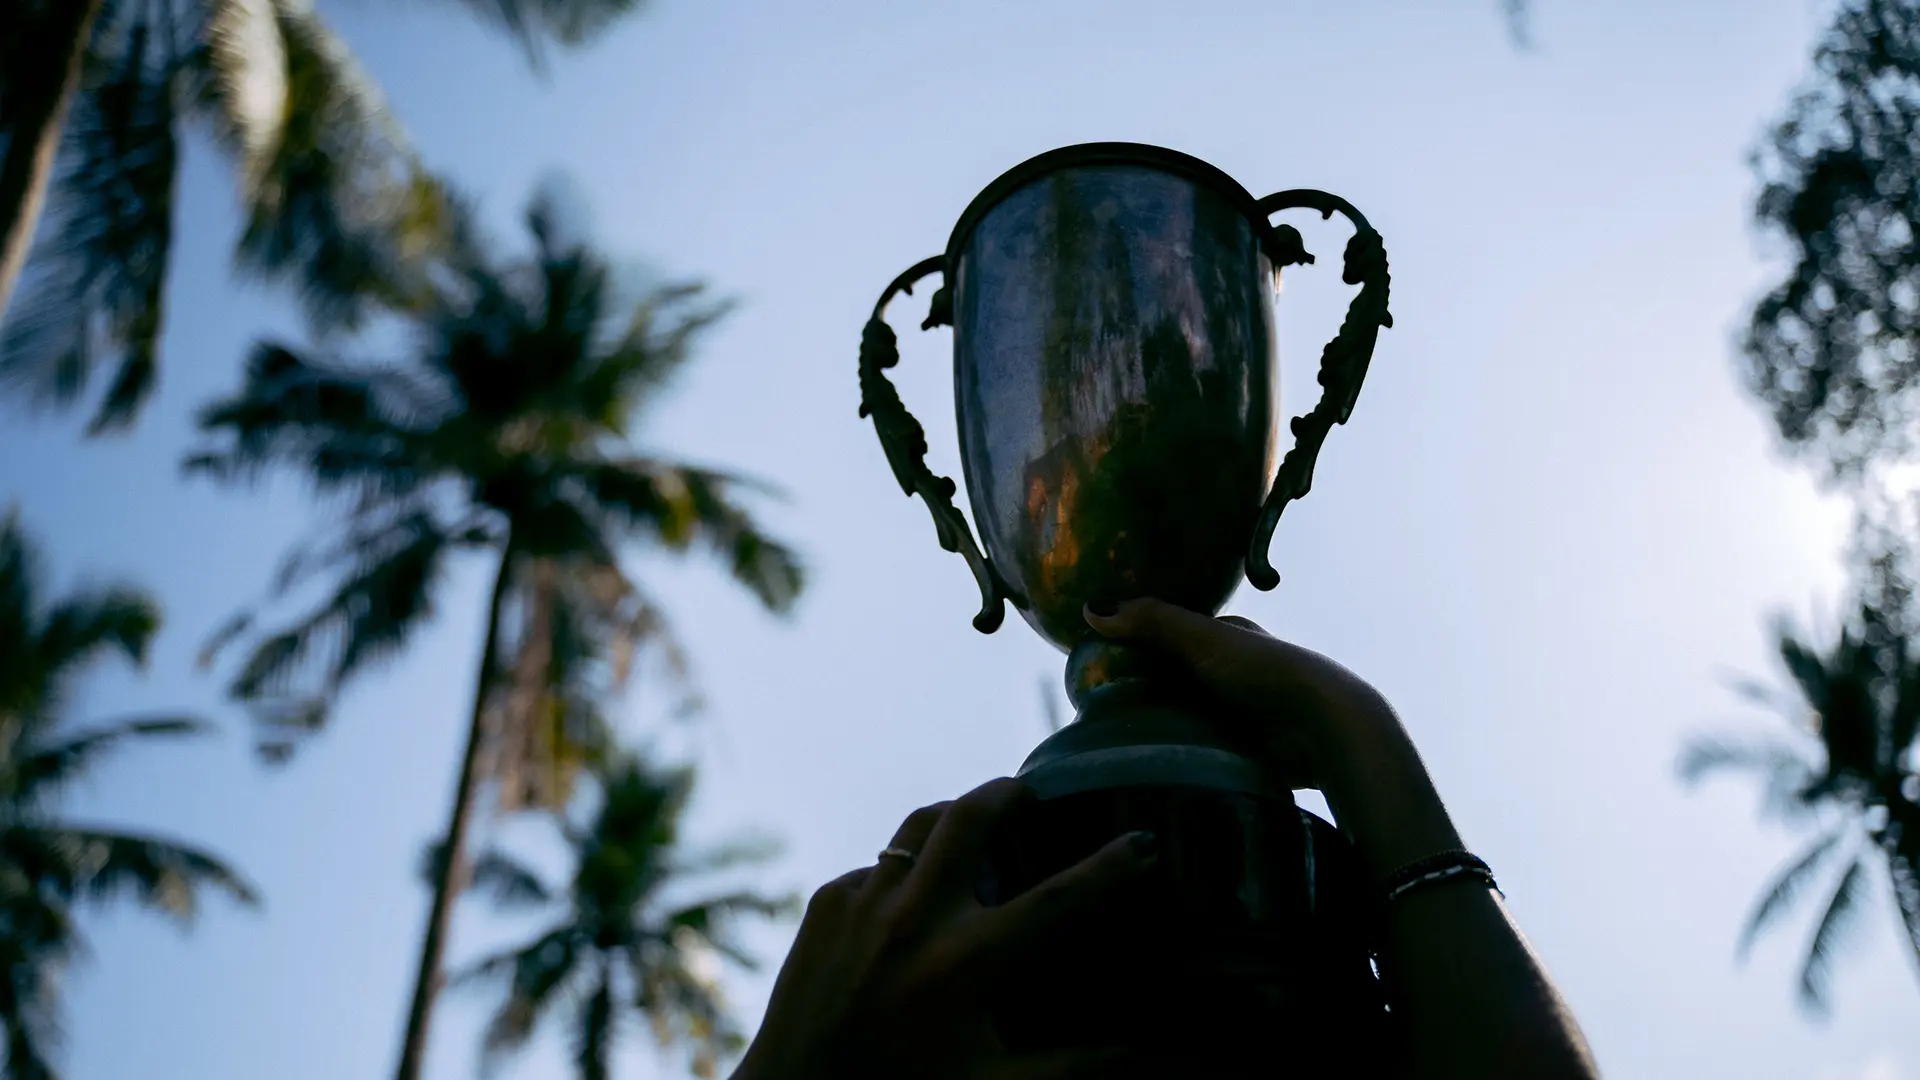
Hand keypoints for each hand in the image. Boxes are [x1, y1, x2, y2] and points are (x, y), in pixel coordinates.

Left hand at [733, 777, 1157, 1079]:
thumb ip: (1063, 1066)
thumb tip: (1130, 1049)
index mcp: (964, 962)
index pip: (1056, 900)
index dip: (1108, 868)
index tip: (1143, 842)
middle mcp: (914, 919)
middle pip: (973, 818)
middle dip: (1010, 794)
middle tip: (1030, 794)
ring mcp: (863, 902)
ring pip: (921, 824)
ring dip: (955, 815)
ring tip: (976, 820)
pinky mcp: (825, 903)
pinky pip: (875, 868)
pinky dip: (904, 873)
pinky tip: (913, 896)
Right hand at [1083, 597, 1461, 878]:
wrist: (1322, 728)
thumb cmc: (1264, 672)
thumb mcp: (1203, 639)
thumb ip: (1151, 621)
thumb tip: (1090, 608)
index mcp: (1228, 640)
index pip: (1172, 639)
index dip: (1136, 648)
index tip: (1095, 667)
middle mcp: (1235, 675)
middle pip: (1177, 682)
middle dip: (1144, 693)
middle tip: (1095, 713)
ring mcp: (1243, 715)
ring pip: (1188, 719)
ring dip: (1162, 729)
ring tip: (1114, 745)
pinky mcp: (1248, 751)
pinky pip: (1203, 753)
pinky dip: (1182, 756)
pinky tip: (1154, 767)